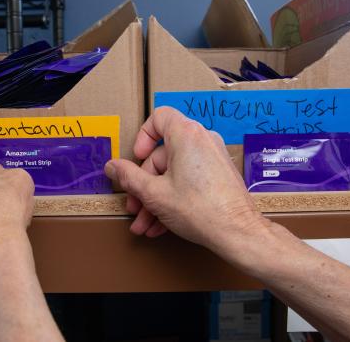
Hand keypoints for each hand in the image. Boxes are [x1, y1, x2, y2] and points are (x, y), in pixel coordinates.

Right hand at [105, 107, 267, 251]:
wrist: (238, 233)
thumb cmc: (200, 209)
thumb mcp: (154, 193)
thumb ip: (128, 177)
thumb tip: (111, 166)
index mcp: (186, 135)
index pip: (159, 117)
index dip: (142, 137)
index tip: (136, 159)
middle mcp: (202, 140)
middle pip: (162, 155)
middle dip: (144, 185)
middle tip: (135, 208)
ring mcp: (212, 158)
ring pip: (173, 172)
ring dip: (155, 199)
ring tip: (145, 225)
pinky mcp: (218, 175)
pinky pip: (188, 180)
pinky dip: (173, 198)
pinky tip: (160, 225)